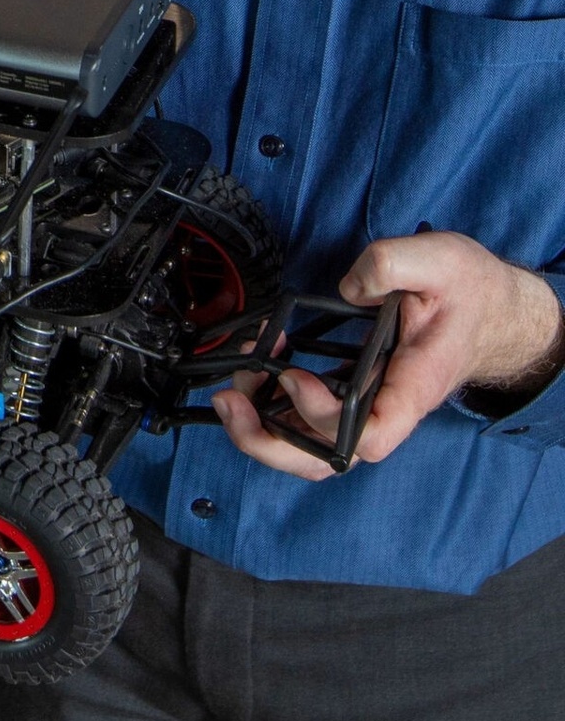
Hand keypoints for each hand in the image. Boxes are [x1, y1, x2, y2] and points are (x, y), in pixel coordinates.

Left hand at [213, 231, 562, 479]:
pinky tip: (260, 360)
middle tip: (231, 400)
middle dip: (266, 441)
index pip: (366, 437)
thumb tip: (349, 287)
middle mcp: (384, 408)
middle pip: (321, 460)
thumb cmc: (471, 293)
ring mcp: (362, 405)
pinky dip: (270, 401)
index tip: (293, 376)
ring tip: (238, 377)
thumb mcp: (441, 261)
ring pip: (305, 447)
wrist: (489, 308)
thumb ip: (393, 264)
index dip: (322, 418)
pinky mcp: (347, 393)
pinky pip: (302, 419)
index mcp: (412, 388)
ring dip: (260, 424)